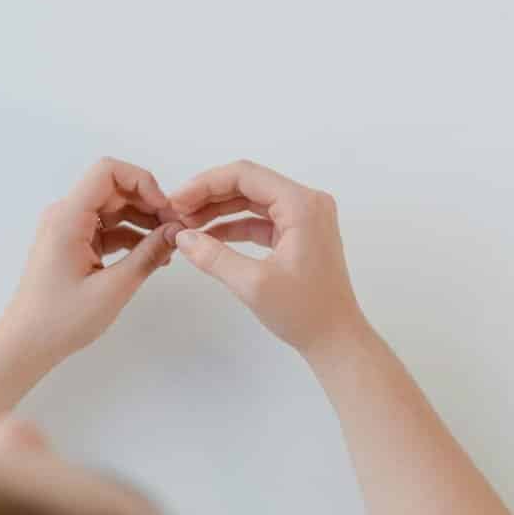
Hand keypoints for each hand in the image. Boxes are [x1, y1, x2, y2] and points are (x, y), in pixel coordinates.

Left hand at [2, 157, 179, 361]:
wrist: (27, 343)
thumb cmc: (61, 320)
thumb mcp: (113, 288)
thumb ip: (148, 255)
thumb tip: (176, 232)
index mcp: (68, 217)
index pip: (108, 171)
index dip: (142, 182)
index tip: (164, 209)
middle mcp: (65, 215)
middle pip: (114, 188)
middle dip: (149, 203)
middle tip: (175, 229)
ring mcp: (68, 228)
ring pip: (114, 208)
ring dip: (143, 221)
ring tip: (168, 245)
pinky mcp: (73, 243)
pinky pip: (108, 228)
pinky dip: (131, 236)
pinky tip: (152, 254)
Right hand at [168, 160, 365, 352]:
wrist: (336, 339)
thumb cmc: (305, 312)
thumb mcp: (253, 284)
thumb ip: (214, 257)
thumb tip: (182, 237)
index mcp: (302, 204)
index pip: (244, 175)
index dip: (205, 184)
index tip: (177, 201)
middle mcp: (307, 203)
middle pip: (248, 184)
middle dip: (209, 196)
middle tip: (177, 212)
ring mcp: (305, 218)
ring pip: (252, 201)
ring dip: (219, 210)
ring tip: (187, 225)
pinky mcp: (299, 234)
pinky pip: (261, 219)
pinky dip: (234, 226)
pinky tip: (208, 237)